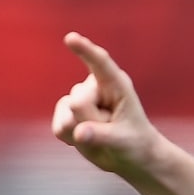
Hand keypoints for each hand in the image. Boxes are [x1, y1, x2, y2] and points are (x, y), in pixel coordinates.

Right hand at [52, 32, 165, 178]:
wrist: (129, 156)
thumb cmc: (135, 143)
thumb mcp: (124, 141)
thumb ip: (102, 135)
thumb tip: (79, 133)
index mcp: (117, 84)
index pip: (100, 64)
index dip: (85, 50)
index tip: (71, 38)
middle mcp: (94, 87)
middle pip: (79, 103)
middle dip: (92, 123)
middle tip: (112, 130)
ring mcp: (78, 98)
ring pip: (67, 117)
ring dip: (84, 134)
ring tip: (102, 134)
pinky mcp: (65, 112)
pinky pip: (59, 127)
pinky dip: (72, 139)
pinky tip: (87, 139)